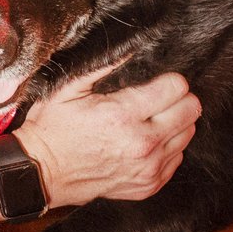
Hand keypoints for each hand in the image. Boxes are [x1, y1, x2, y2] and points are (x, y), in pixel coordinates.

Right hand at [14, 62, 197, 209]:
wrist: (42, 173)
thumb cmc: (52, 129)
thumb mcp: (69, 89)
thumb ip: (104, 65)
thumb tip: (133, 46)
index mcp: (123, 115)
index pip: (177, 88)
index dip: (169, 80)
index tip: (158, 82)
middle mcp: (142, 143)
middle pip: (191, 110)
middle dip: (178, 99)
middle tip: (159, 99)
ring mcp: (148, 168)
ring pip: (188, 134)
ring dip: (174, 124)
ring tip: (151, 121)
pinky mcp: (148, 185)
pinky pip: (177, 159)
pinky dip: (167, 148)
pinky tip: (146, 142)